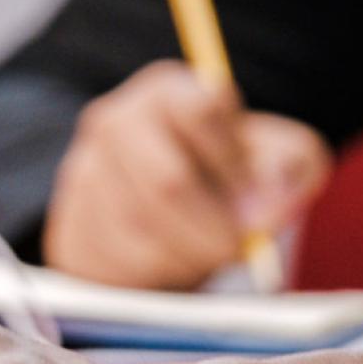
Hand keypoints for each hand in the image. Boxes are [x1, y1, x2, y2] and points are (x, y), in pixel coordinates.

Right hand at [45, 60, 331, 289]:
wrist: (173, 220)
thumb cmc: (231, 181)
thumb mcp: (279, 160)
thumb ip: (290, 166)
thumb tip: (266, 201)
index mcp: (169, 90)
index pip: (202, 110)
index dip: (235, 164)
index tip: (254, 198)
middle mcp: (116, 119)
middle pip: (167, 180)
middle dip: (212, 226)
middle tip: (237, 249)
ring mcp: (83, 171)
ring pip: (140, 225)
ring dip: (188, 254)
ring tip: (208, 254)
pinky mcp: (72, 225)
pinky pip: (115, 259)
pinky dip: (155, 273)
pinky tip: (173, 264)